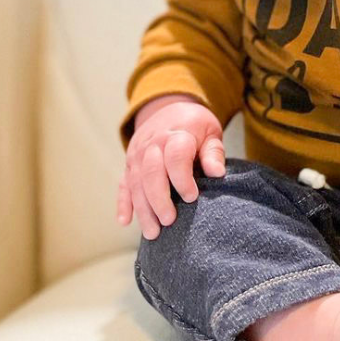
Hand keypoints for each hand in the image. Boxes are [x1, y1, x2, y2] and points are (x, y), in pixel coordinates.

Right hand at [117, 99, 225, 238]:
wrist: (168, 107)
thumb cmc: (194, 125)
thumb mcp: (210, 132)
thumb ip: (213, 152)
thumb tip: (217, 173)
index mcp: (176, 134)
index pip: (175, 157)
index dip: (182, 179)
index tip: (192, 197)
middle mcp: (152, 144)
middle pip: (151, 172)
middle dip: (158, 199)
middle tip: (169, 221)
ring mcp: (137, 154)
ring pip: (135, 183)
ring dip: (142, 209)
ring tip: (152, 233)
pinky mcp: (129, 164)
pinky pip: (123, 184)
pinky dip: (122, 203)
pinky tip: (125, 221)